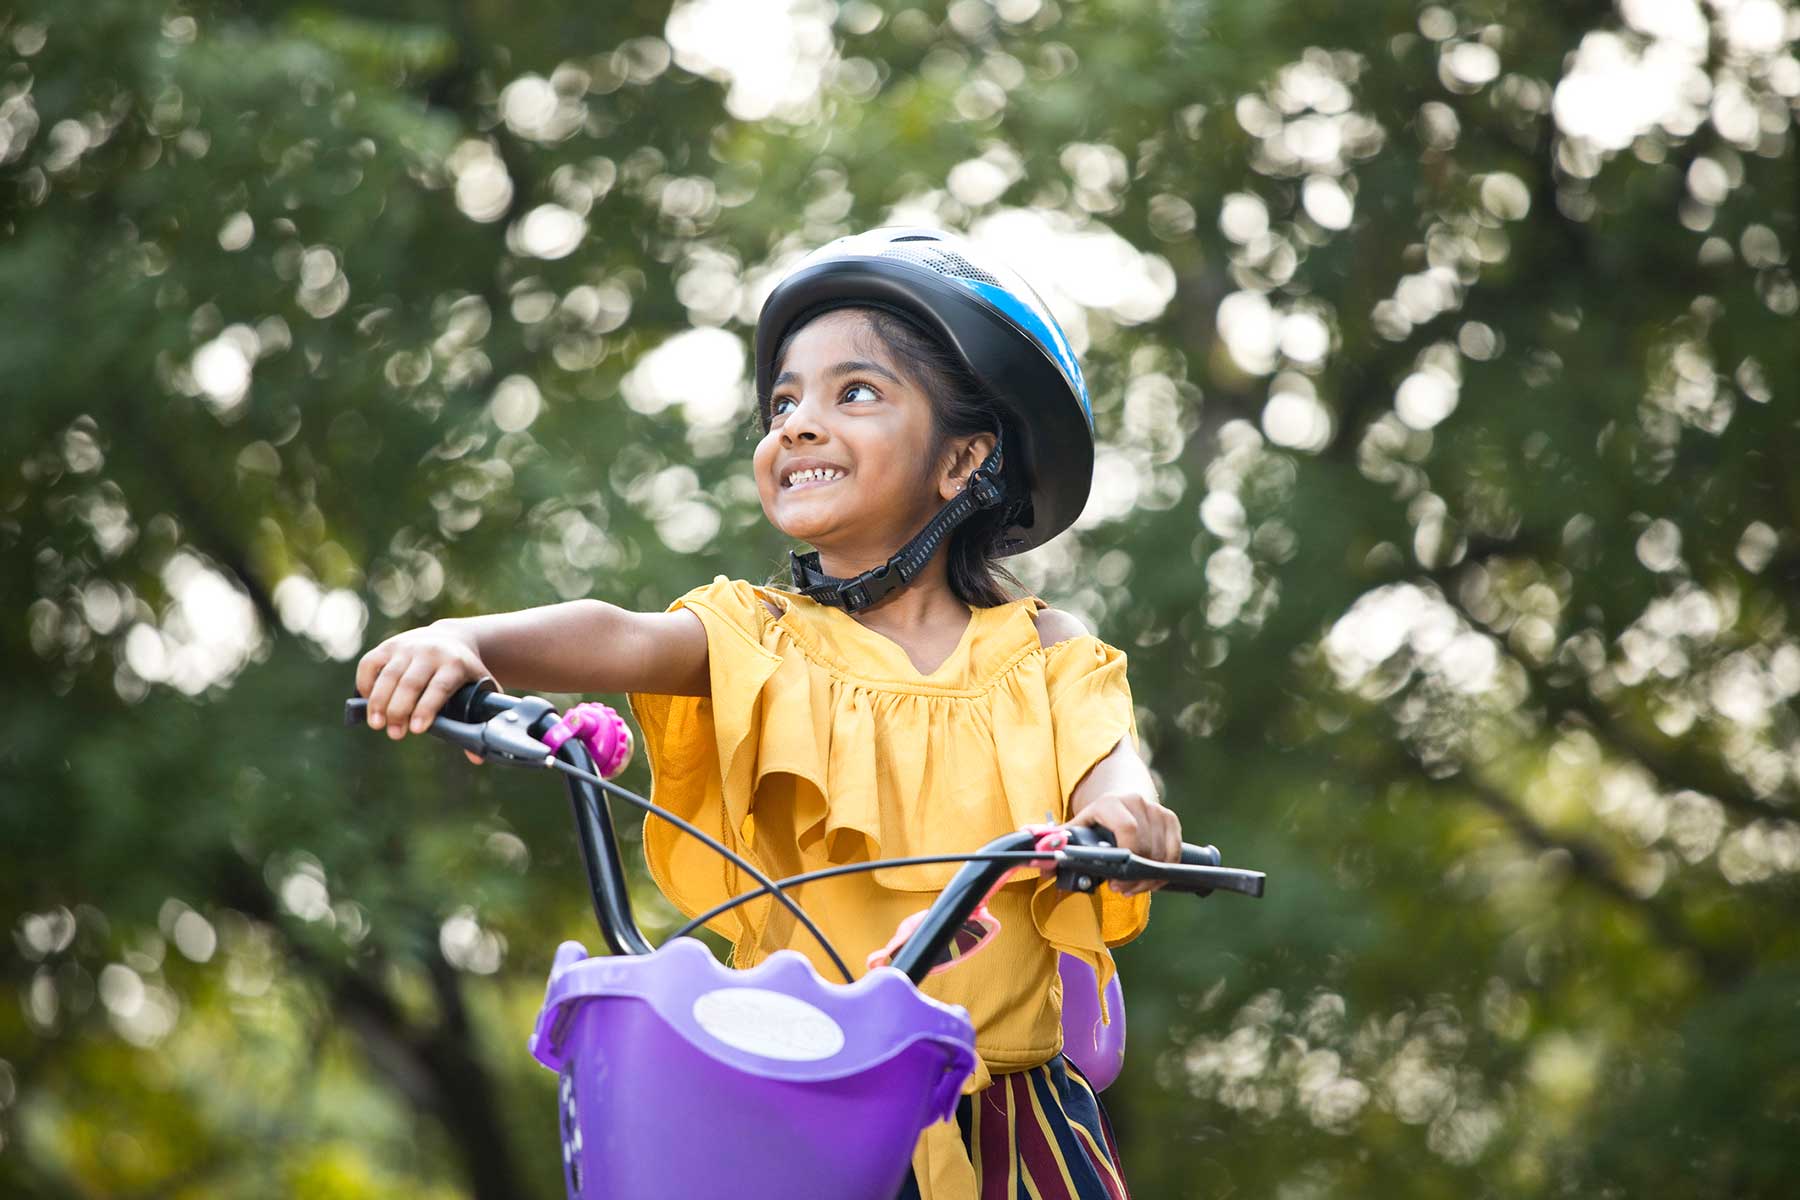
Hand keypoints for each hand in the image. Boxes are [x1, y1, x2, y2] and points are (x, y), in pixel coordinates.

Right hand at [356, 623, 489, 757]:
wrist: (451, 638)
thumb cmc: (464, 673)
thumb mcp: (479, 688)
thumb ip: (478, 720)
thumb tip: (477, 758)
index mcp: (455, 664)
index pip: (439, 687)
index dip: (426, 708)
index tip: (417, 730)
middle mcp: (430, 652)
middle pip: (410, 684)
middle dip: (400, 711)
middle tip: (395, 734)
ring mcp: (407, 647)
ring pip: (388, 675)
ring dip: (379, 702)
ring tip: (376, 724)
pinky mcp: (388, 646)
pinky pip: (370, 664)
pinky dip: (365, 684)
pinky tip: (367, 703)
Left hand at [1068, 790, 1181, 896]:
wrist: (1117, 801)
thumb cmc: (1094, 822)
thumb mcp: (1076, 829)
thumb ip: (1060, 844)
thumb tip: (1043, 862)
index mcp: (1110, 803)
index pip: (1127, 829)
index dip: (1126, 857)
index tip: (1115, 881)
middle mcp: (1135, 801)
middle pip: (1145, 845)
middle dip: (1135, 875)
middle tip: (1122, 890)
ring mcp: (1155, 809)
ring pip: (1162, 851)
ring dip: (1150, 877)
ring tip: (1134, 888)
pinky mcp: (1169, 819)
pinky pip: (1174, 850)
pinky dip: (1165, 870)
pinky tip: (1151, 881)